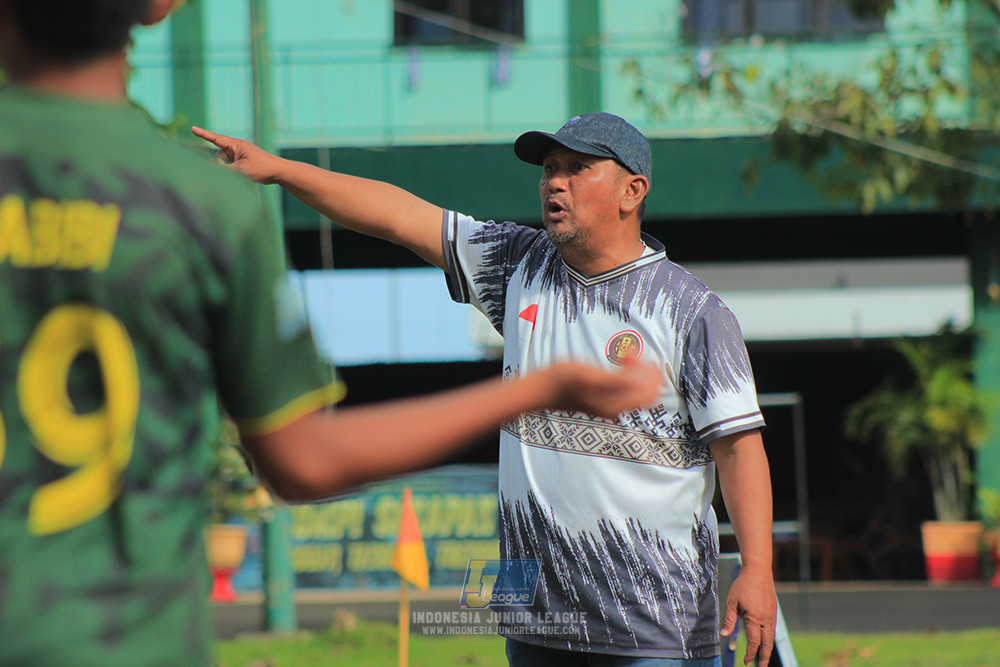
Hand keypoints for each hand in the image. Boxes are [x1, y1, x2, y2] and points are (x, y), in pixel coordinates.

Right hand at [190, 126, 282, 184]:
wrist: (278, 172)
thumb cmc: (262, 168)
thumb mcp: (241, 170)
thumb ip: (224, 169)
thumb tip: (212, 167)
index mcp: (236, 145)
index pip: (216, 139)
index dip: (204, 134)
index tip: (193, 128)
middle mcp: (236, 149)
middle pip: (219, 156)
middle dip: (220, 165)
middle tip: (234, 171)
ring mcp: (239, 156)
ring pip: (223, 164)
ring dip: (227, 171)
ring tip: (242, 174)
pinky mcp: (241, 163)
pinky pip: (230, 168)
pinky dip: (231, 173)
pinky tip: (242, 176)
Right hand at [546, 360, 660, 418]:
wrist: (544, 388)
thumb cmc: (563, 380)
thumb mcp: (588, 375)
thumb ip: (615, 380)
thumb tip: (640, 381)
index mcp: (615, 405)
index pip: (649, 393)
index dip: (652, 375)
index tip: (646, 358)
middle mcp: (616, 408)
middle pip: (647, 392)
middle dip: (646, 371)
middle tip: (633, 354)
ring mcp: (611, 405)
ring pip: (638, 388)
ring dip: (637, 369)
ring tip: (625, 354)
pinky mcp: (606, 399)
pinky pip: (627, 387)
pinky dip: (628, 373)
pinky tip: (620, 361)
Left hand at [719, 564, 776, 665]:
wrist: (758, 571)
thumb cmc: (742, 585)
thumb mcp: (731, 602)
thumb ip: (729, 620)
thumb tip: (724, 635)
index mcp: (755, 618)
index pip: (754, 642)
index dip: (750, 654)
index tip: (745, 662)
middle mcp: (766, 619)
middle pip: (767, 644)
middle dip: (764, 658)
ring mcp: (772, 615)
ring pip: (771, 637)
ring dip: (767, 649)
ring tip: (763, 658)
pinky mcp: (773, 611)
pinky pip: (772, 629)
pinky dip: (769, 638)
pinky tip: (765, 641)